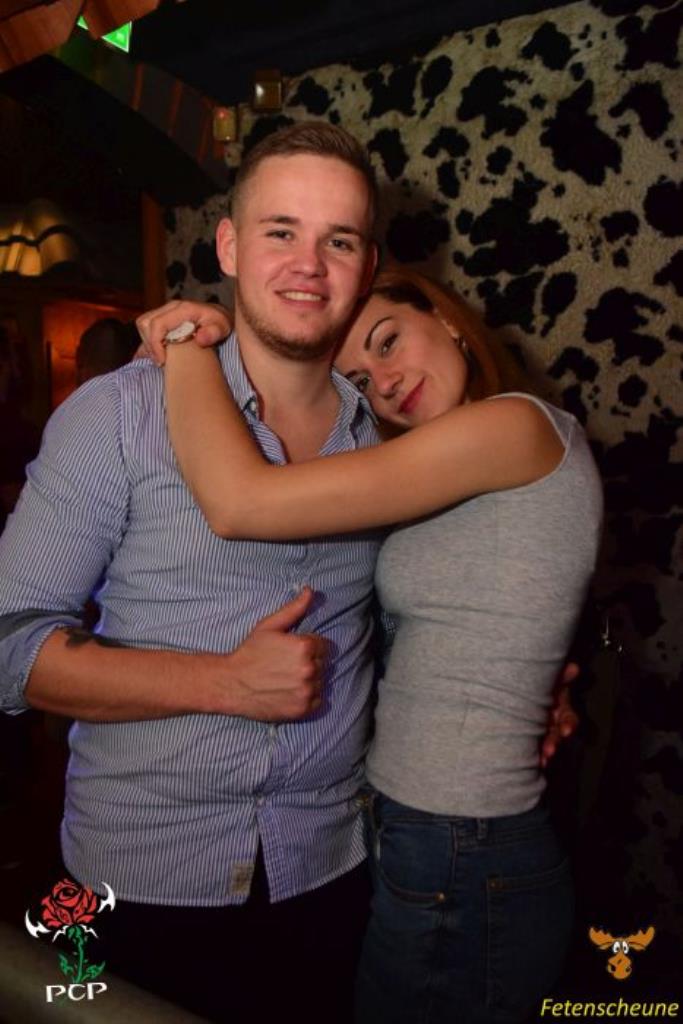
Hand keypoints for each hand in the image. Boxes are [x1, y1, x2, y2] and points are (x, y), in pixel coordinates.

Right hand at [136, 300, 232, 365]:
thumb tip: (199, 339)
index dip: (155, 344)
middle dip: (149, 345)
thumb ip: (213, 333)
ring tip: (161, 358)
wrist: (218, 317)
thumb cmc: (220, 324)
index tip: (162, 361)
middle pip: (145, 323)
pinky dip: (147, 342)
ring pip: (143, 324)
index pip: (158, 324)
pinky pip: (146, 328)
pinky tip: (156, 354)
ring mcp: (165, 311)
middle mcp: (171, 307)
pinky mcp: (162, 317)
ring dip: (147, 343)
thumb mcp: (222, 328)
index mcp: (183, 309)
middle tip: (162, 361)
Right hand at [222, 587, 327, 720]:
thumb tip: (310, 591)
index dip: (308, 646)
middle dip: (310, 662)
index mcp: (304, 646)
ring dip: (310, 680)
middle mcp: (309, 669)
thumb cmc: (250, 653)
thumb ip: (294, 609)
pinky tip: (290, 691)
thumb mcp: (270, 626)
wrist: (231, 684)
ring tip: (287, 679)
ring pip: (321, 681)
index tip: (291, 652)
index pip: (323, 645)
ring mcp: (307, 690)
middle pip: (323, 663)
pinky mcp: (303, 709)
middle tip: (286, 665)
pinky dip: (308, 697)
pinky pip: (318, 700)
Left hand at [540, 661, 578, 768]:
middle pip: (557, 733)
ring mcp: (544, 727)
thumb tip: (573, 667)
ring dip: (545, 750)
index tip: (566, 731)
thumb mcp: (551, 677)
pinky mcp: (532, 732)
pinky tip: (534, 761)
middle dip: (554, 742)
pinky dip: (536, 753)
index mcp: (560, 706)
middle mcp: (554, 719)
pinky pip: (536, 744)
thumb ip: (562, 675)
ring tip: (541, 759)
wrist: (522, 681)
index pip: (569, 718)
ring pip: (547, 741)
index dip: (569, 724)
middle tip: (549, 751)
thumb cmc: (541, 679)